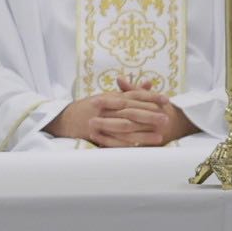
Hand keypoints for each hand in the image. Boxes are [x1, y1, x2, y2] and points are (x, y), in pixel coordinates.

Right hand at [49, 88, 188, 147]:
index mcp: (110, 97)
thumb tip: (149, 83)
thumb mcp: (109, 96)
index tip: (167, 100)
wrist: (65, 118)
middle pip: (131, 111)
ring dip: (143, 133)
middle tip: (166, 119)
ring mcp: (99, 122)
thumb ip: (129, 91)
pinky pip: (113, 141)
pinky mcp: (95, 135)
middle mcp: (105, 108)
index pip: (134, 95)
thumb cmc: (91, 107)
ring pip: (125, 128)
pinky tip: (140, 147)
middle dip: (150, 116)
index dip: (151, 97)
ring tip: (160, 136)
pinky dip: (127, 144)